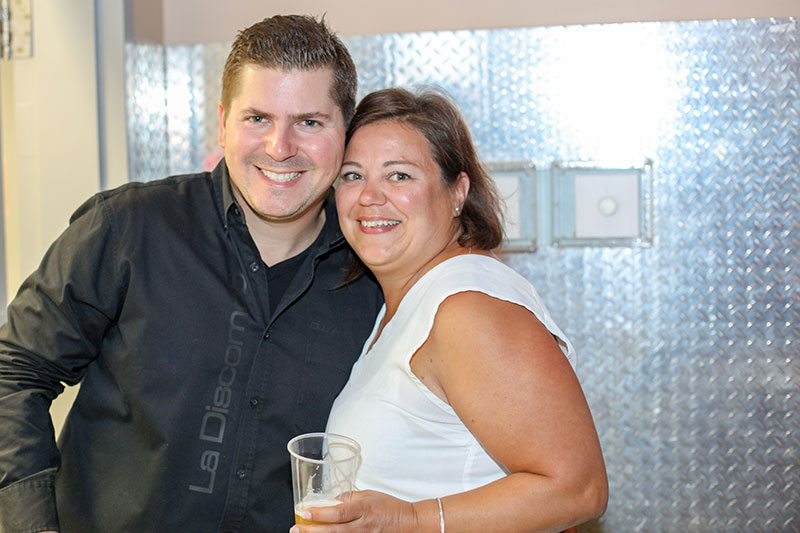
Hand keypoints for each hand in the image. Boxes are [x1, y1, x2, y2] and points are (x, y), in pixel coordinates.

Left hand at [290, 490, 421, 531]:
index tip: (305, 512)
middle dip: (312, 531)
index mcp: (364, 509)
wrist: (409, 524)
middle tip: (296, 529)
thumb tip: (331, 500)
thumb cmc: (390, 507)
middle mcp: (362, 526)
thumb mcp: (369, 495)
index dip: (320, 514)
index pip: (338, 513)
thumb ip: (349, 497)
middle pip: (333, 531)